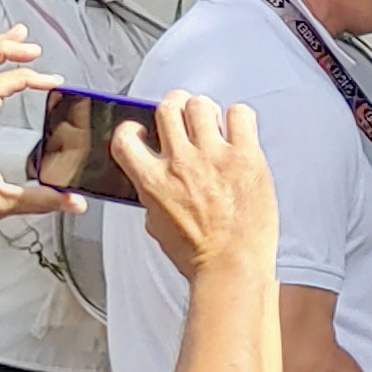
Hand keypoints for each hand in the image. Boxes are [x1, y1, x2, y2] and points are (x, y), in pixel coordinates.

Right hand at [112, 94, 275, 279]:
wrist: (232, 266)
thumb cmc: (196, 253)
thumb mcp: (156, 224)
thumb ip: (152, 193)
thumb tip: (154, 176)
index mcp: (152, 181)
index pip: (125, 137)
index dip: (133, 127)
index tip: (144, 130)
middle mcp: (180, 162)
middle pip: (168, 107)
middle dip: (174, 107)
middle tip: (184, 117)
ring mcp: (214, 156)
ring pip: (201, 105)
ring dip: (205, 112)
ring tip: (213, 126)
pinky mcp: (246, 156)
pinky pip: (240, 114)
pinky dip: (238, 118)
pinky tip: (238, 133)